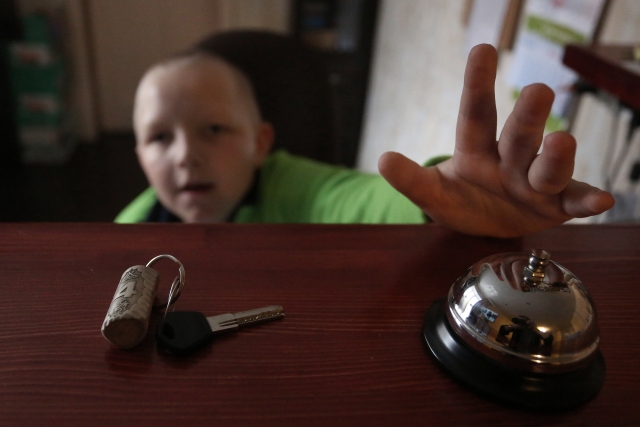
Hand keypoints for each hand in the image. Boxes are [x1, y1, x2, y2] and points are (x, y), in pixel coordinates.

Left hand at [378, 44, 613, 236]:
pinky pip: (574, 201)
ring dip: (557, 155)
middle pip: (518, 135)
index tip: (482, 49)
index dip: (478, 84)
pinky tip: (602, 200)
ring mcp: (535, 181)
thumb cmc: (461, 201)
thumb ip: (412, 180)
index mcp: (477, 150)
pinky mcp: (556, 205)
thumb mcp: (433, 194)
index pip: (475, 114)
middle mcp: (510, 159)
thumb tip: (383, 160)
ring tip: (562, 141)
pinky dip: (587, 200)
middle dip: (527, 116)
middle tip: (537, 90)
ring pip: (548, 165)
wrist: (485, 226)